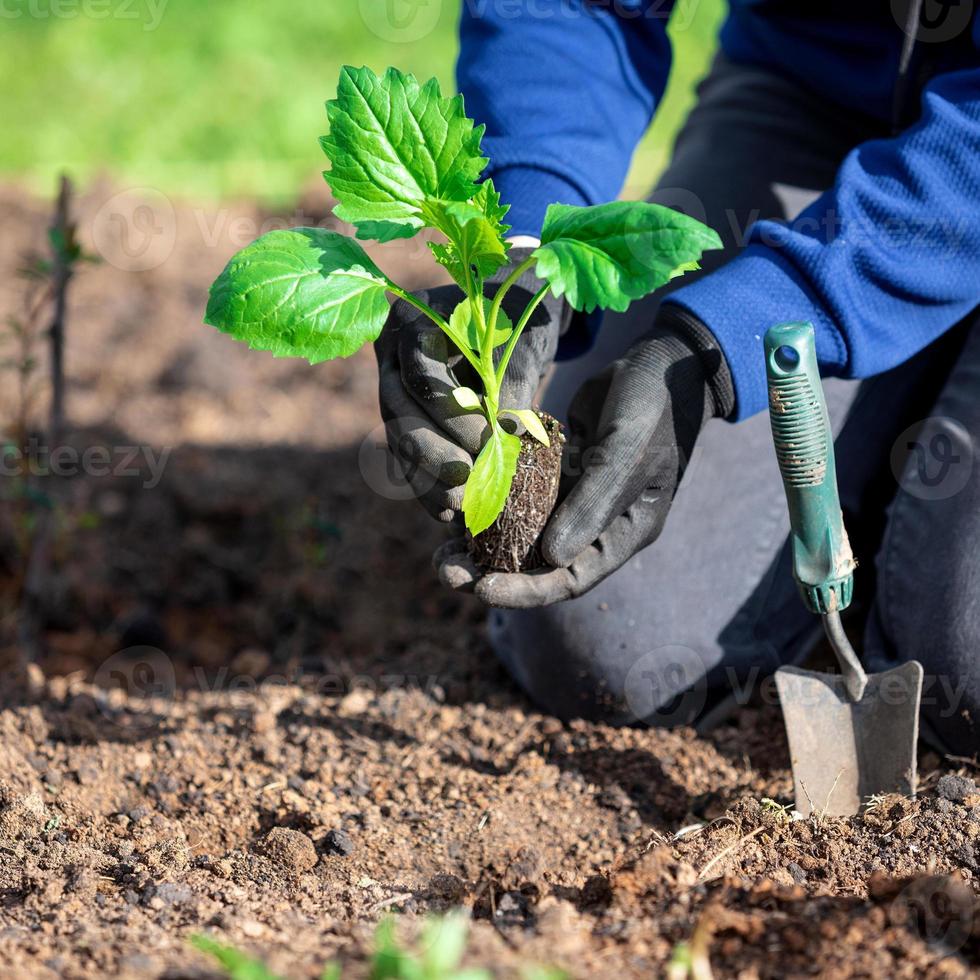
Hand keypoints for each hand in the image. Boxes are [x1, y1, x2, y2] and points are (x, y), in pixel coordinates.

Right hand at [375, 247, 571, 520]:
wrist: (510, 318)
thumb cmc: (518, 321)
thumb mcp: (520, 342)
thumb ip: (510, 384)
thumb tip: (506, 438)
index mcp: (414, 322)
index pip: (422, 374)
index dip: (452, 413)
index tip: (488, 442)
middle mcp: (392, 355)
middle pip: (400, 411)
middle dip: (432, 452)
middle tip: (465, 481)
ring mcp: (392, 390)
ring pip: (399, 439)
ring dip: (425, 478)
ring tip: (456, 508)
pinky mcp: (403, 420)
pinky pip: (406, 457)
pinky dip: (426, 486)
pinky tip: (446, 513)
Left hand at [435, 305, 734, 604]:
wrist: (658, 364)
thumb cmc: (651, 409)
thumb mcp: (625, 453)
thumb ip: (591, 504)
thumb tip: (552, 558)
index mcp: (624, 534)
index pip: (572, 579)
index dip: (527, 591)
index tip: (483, 590)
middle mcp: (596, 525)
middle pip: (540, 565)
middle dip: (493, 573)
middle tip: (448, 574)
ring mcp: (574, 500)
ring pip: (522, 535)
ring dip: (483, 544)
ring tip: (442, 554)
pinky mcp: (555, 474)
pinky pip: (517, 498)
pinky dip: (489, 504)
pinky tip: (456, 507)